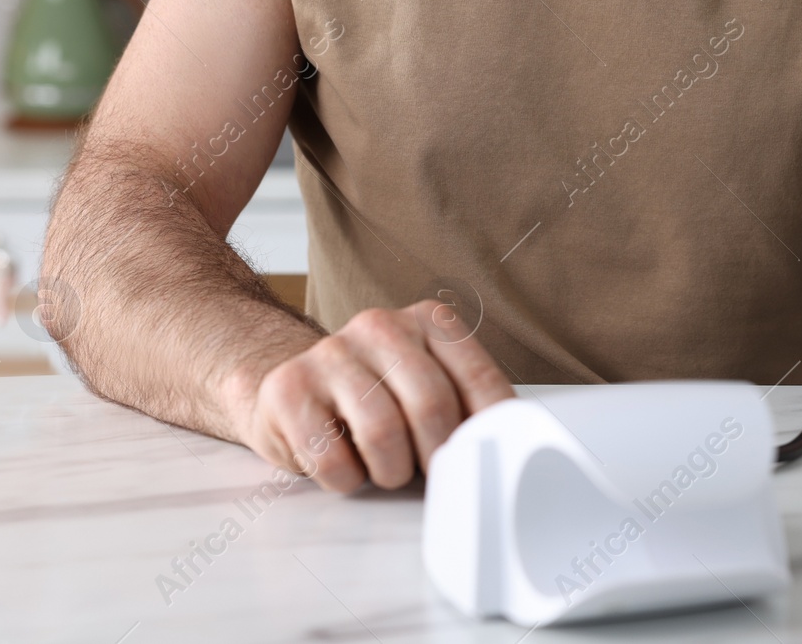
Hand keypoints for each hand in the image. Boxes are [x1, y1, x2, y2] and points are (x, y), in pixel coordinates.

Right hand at [230, 302, 514, 491]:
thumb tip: (512, 449)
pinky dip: (347, 480)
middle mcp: (380, 325)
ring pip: (382, 432)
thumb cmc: (377, 400)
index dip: (486, 432)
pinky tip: (346, 464)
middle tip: (425, 471)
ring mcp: (331, 352)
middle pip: (431, 405)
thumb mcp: (430, 390)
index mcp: (429, 321)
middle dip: (433, 456)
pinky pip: (332, 458)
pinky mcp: (288, 388)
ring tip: (385, 468)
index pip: (477, 378)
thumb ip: (468, 407)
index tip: (488, 464)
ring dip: (390, 471)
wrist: (294, 391)